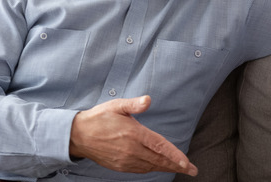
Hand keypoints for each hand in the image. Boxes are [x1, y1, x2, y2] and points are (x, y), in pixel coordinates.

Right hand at [69, 96, 197, 176]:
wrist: (78, 136)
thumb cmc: (99, 118)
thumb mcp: (116, 105)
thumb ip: (134, 104)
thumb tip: (148, 100)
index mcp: (133, 134)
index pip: (159, 146)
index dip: (174, 156)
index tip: (187, 163)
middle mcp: (131, 150)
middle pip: (159, 160)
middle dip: (178, 165)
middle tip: (192, 170)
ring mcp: (126, 160)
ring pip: (152, 166)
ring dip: (167, 168)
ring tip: (180, 168)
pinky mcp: (120, 166)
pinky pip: (141, 169)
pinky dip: (153, 169)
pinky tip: (160, 166)